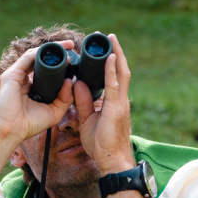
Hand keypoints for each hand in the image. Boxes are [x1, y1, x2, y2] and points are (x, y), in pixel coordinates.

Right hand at [0, 41, 74, 146]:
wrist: (10, 131)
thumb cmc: (29, 124)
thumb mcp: (54, 112)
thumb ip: (65, 98)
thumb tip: (70, 81)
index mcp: (32, 87)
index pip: (46, 70)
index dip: (59, 63)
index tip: (74, 59)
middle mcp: (23, 79)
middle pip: (40, 59)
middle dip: (56, 51)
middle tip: (72, 46)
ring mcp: (16, 75)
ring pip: (34, 55)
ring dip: (50, 48)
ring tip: (66, 46)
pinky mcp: (12, 74)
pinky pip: (27, 58)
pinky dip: (40, 52)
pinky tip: (52, 51)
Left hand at [75, 33, 134, 173]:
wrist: (111, 161)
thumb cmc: (101, 144)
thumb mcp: (87, 119)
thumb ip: (83, 102)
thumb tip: (76, 84)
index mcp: (114, 102)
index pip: (113, 77)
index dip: (110, 62)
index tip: (104, 48)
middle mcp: (120, 99)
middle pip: (120, 70)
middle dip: (116, 52)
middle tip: (108, 37)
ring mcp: (121, 103)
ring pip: (121, 73)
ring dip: (117, 55)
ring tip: (111, 40)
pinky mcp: (117, 108)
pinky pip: (115, 85)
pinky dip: (112, 70)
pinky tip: (110, 57)